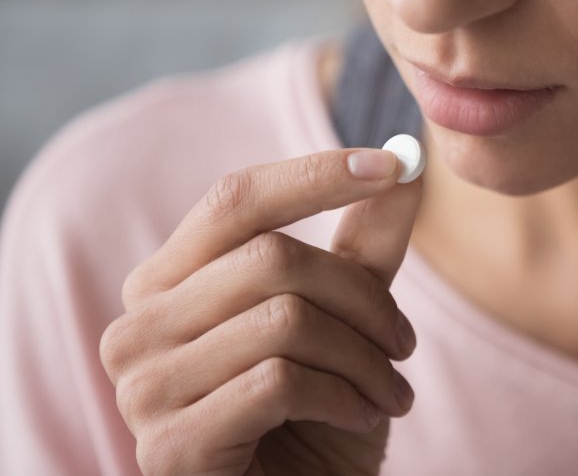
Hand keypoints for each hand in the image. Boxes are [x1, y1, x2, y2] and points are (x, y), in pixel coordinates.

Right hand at [99, 148, 420, 474]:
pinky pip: (281, 383)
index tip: (394, 166)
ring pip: (284, 320)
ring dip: (365, 358)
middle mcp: (140, 325)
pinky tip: (364, 419)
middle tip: (405, 344)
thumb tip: (408, 162)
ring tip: (392, 391)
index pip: (235, 199)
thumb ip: (363, 246)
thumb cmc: (313, 415)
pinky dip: (346, 397)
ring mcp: (144, 388)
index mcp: (170, 282)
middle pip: (273, 259)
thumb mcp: (345, 321)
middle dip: (364, 300)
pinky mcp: (170, 445)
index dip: (316, 175)